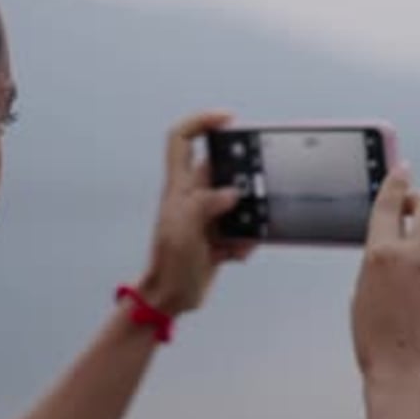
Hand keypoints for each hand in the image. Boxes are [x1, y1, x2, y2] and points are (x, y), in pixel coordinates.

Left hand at [137, 112, 254, 316]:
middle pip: (224, 169)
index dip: (202, 122)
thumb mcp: (183, 230)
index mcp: (179, 187)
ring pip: (240, 201)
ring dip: (247, 220)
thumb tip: (232, 194)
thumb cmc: (169, 263)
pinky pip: (243, 226)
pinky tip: (233, 254)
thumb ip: (205, 204)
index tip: (228, 120)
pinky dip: (245, 239)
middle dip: (243, 185)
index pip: (182, 139)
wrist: (172, 298)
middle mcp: (194, 195)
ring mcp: (208, 214)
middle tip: (250, 201)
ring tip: (238, 239)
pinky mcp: (219, 233)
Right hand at [352, 167, 419, 388]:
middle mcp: (416, 255)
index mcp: (382, 254)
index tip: (401, 171)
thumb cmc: (377, 341)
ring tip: (419, 265)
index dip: (396, 181)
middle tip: (414, 210)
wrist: (408, 374)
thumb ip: (380, 258)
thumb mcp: (362, 289)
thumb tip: (396, 241)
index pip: (391, 202)